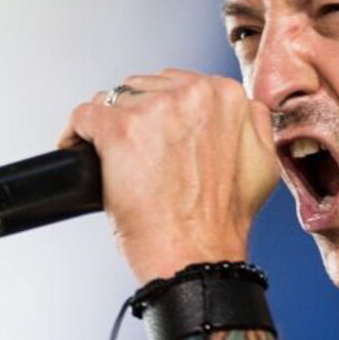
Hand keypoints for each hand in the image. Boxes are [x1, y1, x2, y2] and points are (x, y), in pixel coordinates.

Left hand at [58, 69, 278, 282]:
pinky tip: (80, 151)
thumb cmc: (221, 221)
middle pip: (144, 87)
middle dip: (137, 115)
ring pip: (113, 100)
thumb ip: (253, 123)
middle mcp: (193, 94)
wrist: (195, 255)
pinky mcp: (119, 128)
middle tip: (138, 154)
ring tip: (113, 157)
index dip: (163, 112)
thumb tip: (243, 106)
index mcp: (227, 96)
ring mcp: (154, 109)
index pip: (179, 84)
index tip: (157, 136)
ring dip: (109, 125)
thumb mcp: (263, 164)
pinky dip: (76, 135)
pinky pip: (84, 116)